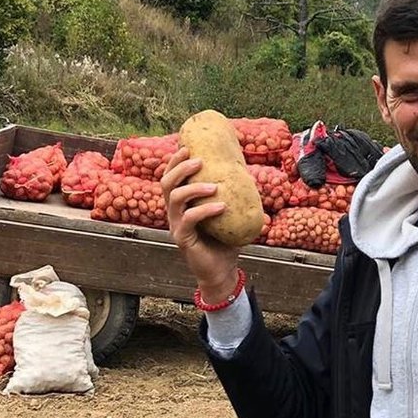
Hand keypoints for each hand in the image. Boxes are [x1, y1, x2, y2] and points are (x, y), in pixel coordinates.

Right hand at [161, 147, 240, 298]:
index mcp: (181, 204)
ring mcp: (176, 226)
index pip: (171, 177)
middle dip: (180, 168)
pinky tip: (221, 206)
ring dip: (193, 188)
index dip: (175, 161)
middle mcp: (174, 213)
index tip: (187, 146)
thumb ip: (234, 196)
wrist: (222, 270)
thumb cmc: (225, 241)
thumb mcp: (230, 214)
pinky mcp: (183, 239)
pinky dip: (205, 210)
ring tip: (213, 186)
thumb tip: (250, 174)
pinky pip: (190, 219)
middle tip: (199, 161)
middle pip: (166, 184)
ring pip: (174, 199)